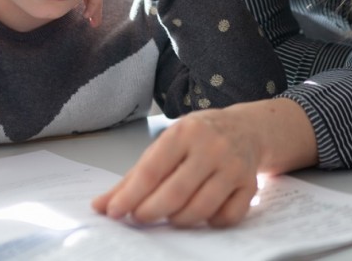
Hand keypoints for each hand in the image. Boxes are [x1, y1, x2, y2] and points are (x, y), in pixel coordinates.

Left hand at [93, 99, 315, 227]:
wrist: (247, 128)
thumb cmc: (200, 137)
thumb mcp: (167, 144)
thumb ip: (134, 177)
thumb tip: (101, 206)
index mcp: (186, 132)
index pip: (152, 170)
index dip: (130, 196)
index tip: (115, 212)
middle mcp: (212, 147)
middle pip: (175, 193)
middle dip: (150, 212)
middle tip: (140, 217)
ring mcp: (234, 166)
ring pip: (199, 209)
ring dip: (178, 220)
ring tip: (169, 214)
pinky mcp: (250, 185)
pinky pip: (225, 217)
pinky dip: (210, 222)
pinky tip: (202, 211)